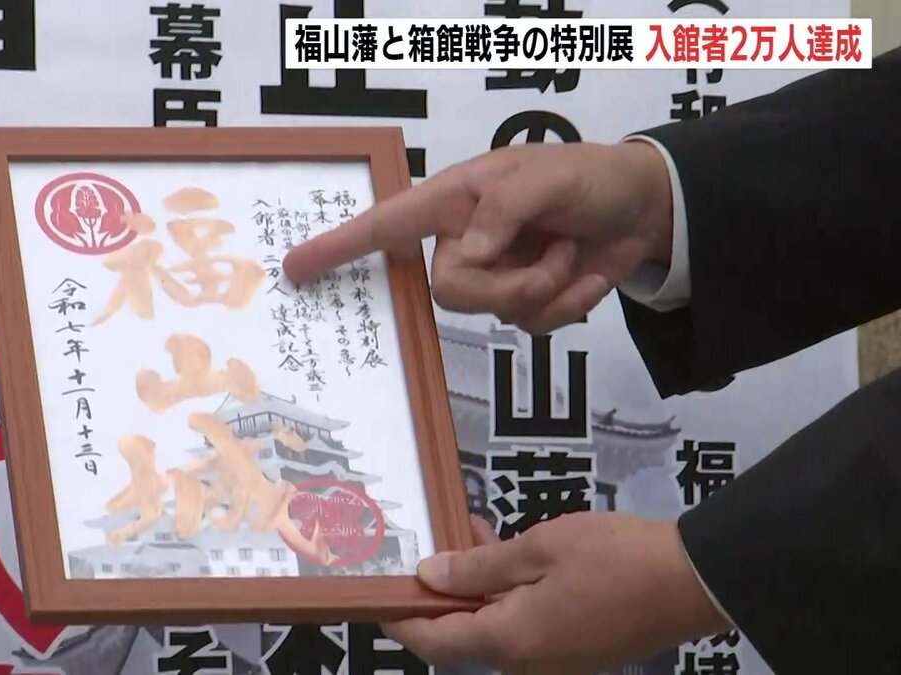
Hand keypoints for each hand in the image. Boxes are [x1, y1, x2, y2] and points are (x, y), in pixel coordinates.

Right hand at [283, 141, 673, 333]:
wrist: (646, 209)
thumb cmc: (588, 177)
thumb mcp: (547, 177)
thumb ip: (504, 210)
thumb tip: (468, 252)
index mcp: (455, 202)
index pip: (387, 226)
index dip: (340, 247)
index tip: (295, 268)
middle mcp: (464, 241)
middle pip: (451, 291)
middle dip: (507, 285)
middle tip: (554, 254)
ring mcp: (494, 276)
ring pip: (494, 315)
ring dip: (547, 287)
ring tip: (571, 250)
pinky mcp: (523, 303)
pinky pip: (531, 328)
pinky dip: (569, 306)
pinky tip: (587, 274)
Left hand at [382, 513, 731, 674]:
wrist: (692, 581)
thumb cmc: (614, 558)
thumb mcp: (540, 548)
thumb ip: (479, 564)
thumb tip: (429, 576)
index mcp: (511, 640)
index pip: (436, 642)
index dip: (402, 620)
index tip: (379, 597)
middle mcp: (527, 662)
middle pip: (463, 635)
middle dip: (441, 594)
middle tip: (426, 547)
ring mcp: (553, 661)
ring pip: (494, 626)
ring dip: (476, 587)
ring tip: (467, 533)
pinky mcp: (575, 651)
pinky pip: (524, 625)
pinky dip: (507, 593)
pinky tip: (506, 551)